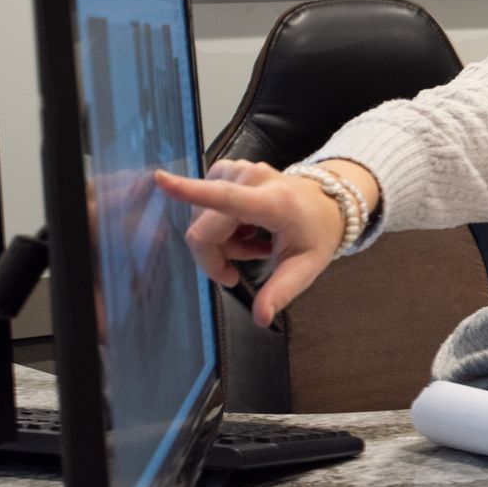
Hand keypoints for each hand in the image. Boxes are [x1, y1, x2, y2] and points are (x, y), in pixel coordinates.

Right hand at [154, 160, 343, 327]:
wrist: (328, 203)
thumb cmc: (316, 234)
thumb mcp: (307, 267)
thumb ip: (281, 291)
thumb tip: (261, 318)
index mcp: (272, 201)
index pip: (225, 198)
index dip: (188, 191)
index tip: (160, 180)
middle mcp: (251, 178)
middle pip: (203, 230)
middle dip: (217, 256)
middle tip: (252, 259)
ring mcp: (238, 170)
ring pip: (202, 221)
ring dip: (223, 241)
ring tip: (256, 241)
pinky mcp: (228, 169)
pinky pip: (206, 207)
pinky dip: (221, 225)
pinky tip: (246, 228)